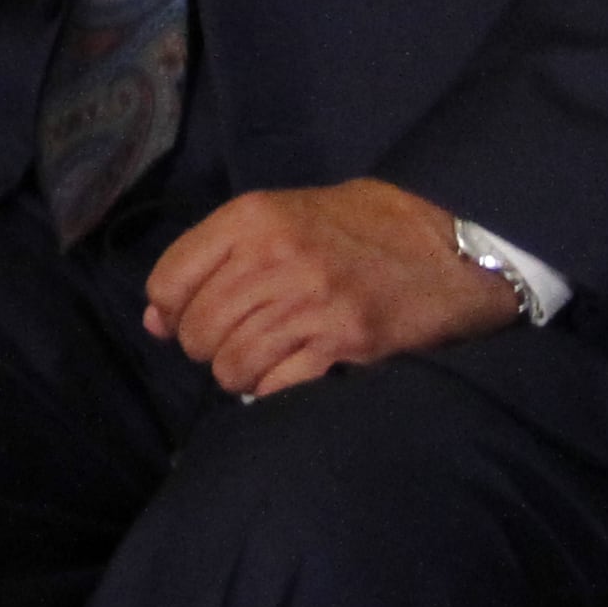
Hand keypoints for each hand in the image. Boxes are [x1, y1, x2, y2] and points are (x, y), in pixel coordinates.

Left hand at [141, 180, 521, 397]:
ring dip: (241, 373)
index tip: (189, 321)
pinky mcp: (346, 341)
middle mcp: (274, 256)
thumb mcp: (283, 216)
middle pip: (198, 330)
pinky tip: (292, 374)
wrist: (453, 243)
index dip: (171, 312)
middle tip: (236, 344)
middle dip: (207, 349)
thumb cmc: (361, 227)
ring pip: (232, 364)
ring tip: (266, 359)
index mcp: (252, 217)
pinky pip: (277, 385)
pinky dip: (275, 389)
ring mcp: (311, 301)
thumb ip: (216, 257)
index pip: (169, 280)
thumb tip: (154, 318)